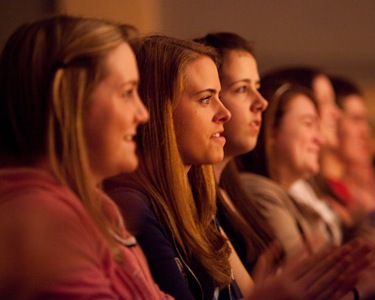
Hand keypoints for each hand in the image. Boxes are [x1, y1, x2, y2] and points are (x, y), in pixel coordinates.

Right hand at [248, 238, 371, 299]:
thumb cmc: (255, 295)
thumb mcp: (259, 275)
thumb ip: (269, 257)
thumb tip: (276, 242)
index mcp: (284, 279)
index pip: (307, 262)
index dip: (321, 253)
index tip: (332, 243)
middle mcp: (296, 288)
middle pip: (320, 271)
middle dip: (335, 258)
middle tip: (349, 248)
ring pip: (326, 283)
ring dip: (340, 270)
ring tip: (351, 260)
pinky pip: (326, 297)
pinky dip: (338, 288)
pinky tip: (347, 280)